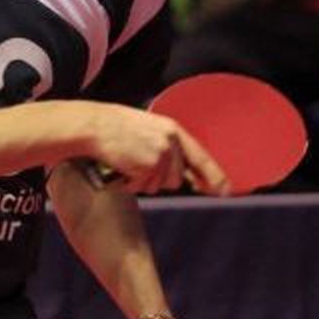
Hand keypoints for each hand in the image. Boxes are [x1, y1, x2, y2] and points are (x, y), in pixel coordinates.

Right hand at [87, 105, 229, 195]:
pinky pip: (143, 187)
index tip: (225, 191)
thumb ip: (167, 147)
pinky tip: (121, 167)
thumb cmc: (114, 128)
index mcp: (172, 129)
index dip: (214, 176)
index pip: (200, 156)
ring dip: (143, 181)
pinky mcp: (148, 166)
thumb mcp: (148, 130)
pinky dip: (131, 183)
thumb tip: (185, 175)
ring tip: (126, 162)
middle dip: (158, 178)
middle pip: (177, 178)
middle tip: (136, 163)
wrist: (94, 126)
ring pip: (160, 185)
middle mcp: (171, 141)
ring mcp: (160, 154)